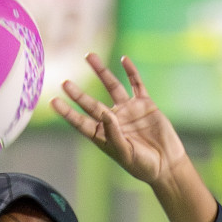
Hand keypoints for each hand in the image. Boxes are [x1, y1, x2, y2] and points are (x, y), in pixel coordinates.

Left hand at [51, 54, 187, 188]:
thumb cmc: (143, 166)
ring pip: (111, 86)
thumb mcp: (126, 153)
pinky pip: (136, 84)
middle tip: (65, 82)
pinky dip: (131, 72)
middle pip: (91, 103)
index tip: (53, 102)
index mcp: (103, 136)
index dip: (67, 112)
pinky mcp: (144, 104)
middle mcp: (112, 120)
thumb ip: (114, 133)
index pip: (81, 122)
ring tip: (89, 56)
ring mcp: (128, 110)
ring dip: (101, 72)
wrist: (168, 164)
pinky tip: (124, 60)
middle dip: (78, 94)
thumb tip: (105, 113)